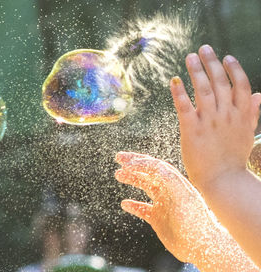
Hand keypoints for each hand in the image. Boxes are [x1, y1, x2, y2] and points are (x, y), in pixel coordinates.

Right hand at [115, 152, 258, 270]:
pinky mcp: (159, 220)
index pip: (156, 166)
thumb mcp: (184, 198)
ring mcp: (164, 205)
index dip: (140, 162)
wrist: (201, 247)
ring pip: (145, 187)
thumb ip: (170, 180)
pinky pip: (143, 209)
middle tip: (118, 158)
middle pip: (149, 172)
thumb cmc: (196, 222)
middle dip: (134, 164)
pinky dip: (133, 205)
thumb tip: (155, 166)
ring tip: (118, 175)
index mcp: (176, 184)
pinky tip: (125, 204)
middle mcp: (170, 191)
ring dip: (132, 180)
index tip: (125, 164)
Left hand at [169, 45, 260, 188]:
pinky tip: (174, 80)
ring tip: (190, 57)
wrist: (223, 181)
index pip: (241, 85)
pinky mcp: (192, 129)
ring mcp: (209, 121)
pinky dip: (179, 92)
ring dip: (197, 72)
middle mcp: (227, 115)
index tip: (227, 56)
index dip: (234, 69)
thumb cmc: (233, 158)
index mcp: (241, 115)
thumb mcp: (247, 134)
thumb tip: (258, 95)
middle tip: (203, 48)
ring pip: (204, 90)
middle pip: (221, 83)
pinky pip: (185, 107)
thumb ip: (251, 113)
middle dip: (212, 64)